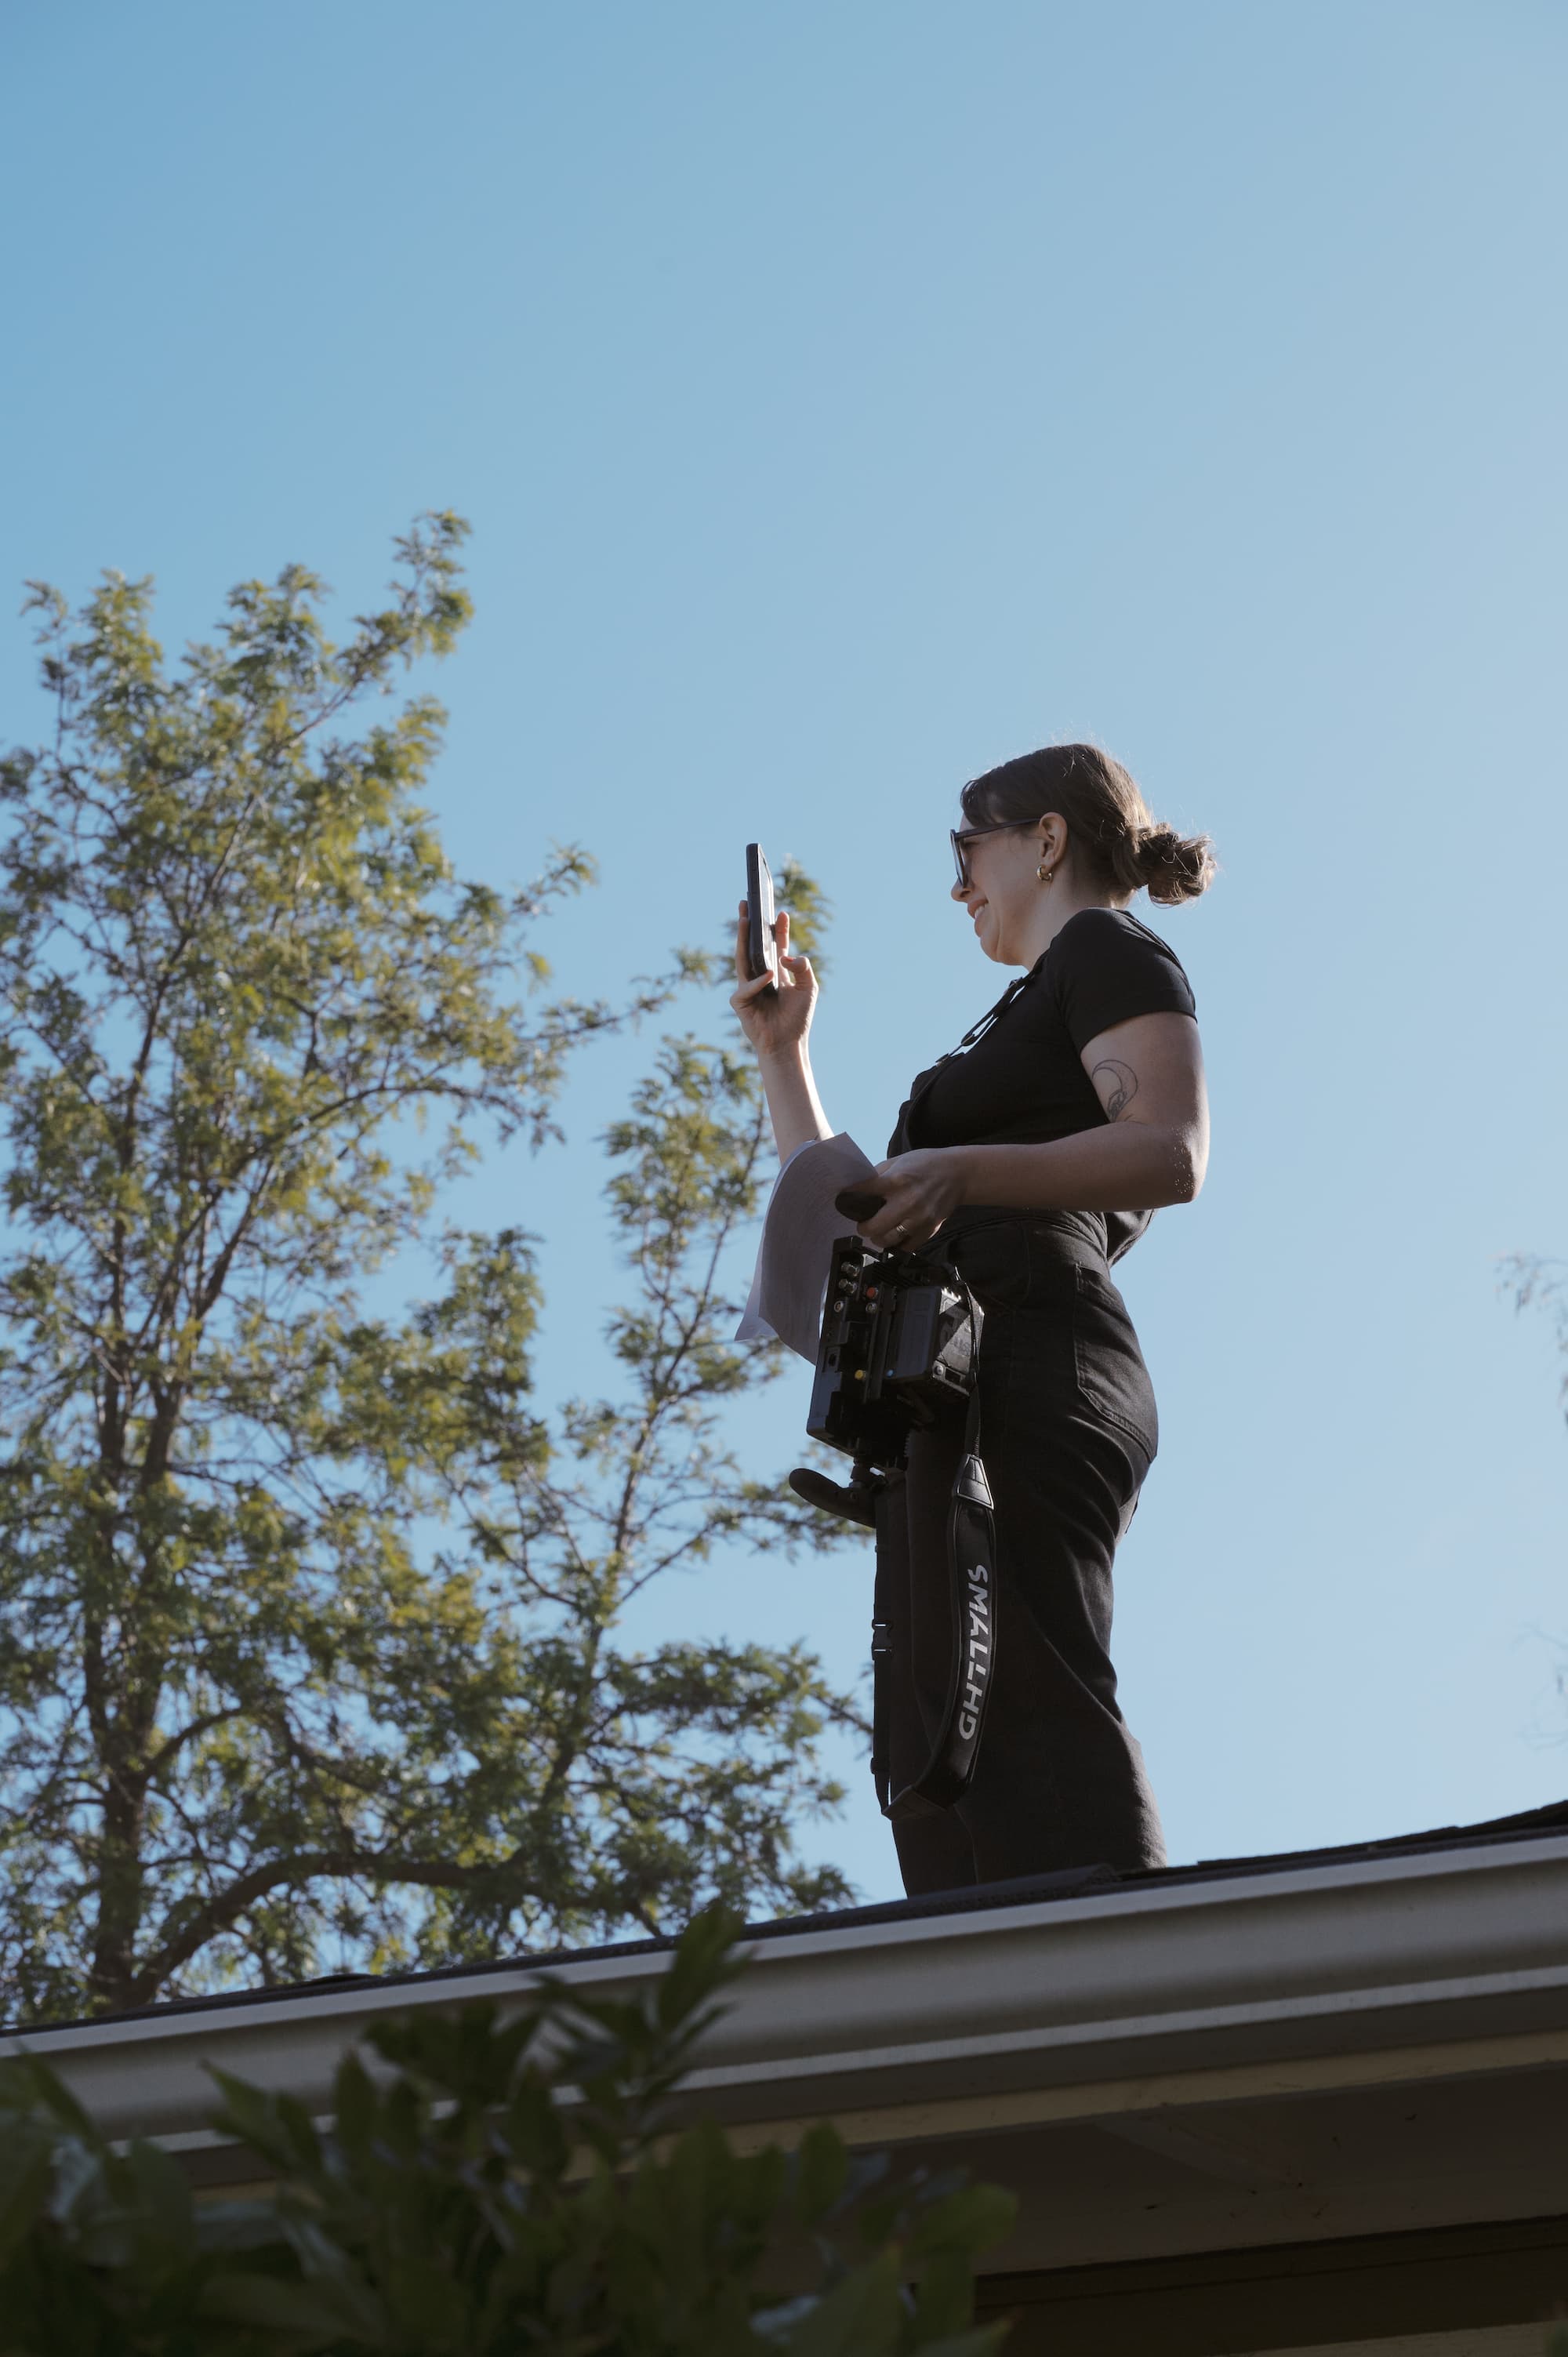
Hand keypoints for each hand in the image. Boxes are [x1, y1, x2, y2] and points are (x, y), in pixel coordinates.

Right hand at [730, 905, 816, 1059]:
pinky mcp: (740, 1001)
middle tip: (748, 903)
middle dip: (751, 924)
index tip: (782, 912)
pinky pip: (746, 987)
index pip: (776, 945)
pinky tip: (770, 977)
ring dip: (742, 938)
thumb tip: (787, 956)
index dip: (779, 929)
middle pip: (752, 945)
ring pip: (742, 958)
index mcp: (777, 971)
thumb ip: (803, 968)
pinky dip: (758, 982)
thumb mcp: (808, 988)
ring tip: (745, 920)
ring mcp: (749, 987)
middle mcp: (760, 975)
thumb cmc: (797, 1018)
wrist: (787, 1044)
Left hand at [855, 1149, 969, 1251]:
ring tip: (878, 1232)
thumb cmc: (926, 1165)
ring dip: (878, 1238)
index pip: (863, 1193)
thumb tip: (857, 1188)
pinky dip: (897, 1244)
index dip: (849, 1198)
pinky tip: (895, 1235)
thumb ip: (879, 1175)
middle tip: (863, 1224)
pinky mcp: (929, 1229)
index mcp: (896, 1181)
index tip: (844, 1201)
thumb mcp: (899, 1161)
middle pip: (873, 1227)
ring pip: (888, 1241)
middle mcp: (907, 1201)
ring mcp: (919, 1218)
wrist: (958, 1174)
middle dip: (863, 1227)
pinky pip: (906, 1246)